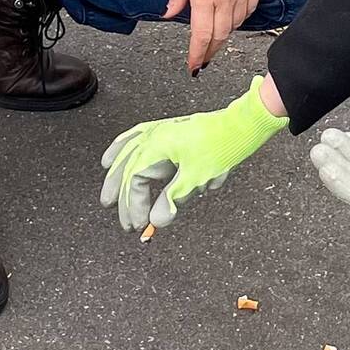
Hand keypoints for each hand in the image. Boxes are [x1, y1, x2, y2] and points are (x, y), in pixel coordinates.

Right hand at [98, 75, 288, 230]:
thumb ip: (173, 199)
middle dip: (124, 198)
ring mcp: (160, 131)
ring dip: (118, 174)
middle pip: (128, 170)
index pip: (136, 182)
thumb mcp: (197, 177)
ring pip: (128, 153)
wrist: (241, 124)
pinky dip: (125, 146)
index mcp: (155, 147)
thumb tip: (157, 221)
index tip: (141, 225)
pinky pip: (138, 137)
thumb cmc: (221, 146)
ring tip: (109, 192)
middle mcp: (153, 137)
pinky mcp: (170, 130)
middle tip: (125, 222)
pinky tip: (118, 151)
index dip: (135, 206)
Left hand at [168, 0, 260, 73]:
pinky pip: (248, 12)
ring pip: (235, 26)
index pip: (202, 36)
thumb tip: (169, 13)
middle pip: (220, 36)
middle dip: (210, 51)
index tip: (193, 65)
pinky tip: (232, 20)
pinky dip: (239, 20)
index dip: (197, 54)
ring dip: (223, 35)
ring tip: (214, 38)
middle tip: (203, 59)